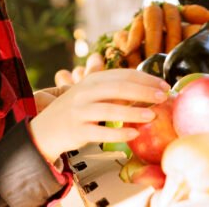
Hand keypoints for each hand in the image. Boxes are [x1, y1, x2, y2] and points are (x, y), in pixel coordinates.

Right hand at [29, 69, 170, 161]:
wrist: (44, 131)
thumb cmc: (76, 111)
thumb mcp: (91, 93)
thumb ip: (114, 87)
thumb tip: (148, 85)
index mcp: (92, 79)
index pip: (124, 74)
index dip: (146, 78)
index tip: (164, 85)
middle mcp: (85, 92)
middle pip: (119, 87)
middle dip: (145, 91)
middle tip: (163, 97)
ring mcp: (80, 111)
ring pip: (111, 109)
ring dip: (134, 111)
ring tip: (153, 115)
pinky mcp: (77, 130)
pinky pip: (101, 131)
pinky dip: (119, 132)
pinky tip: (134, 133)